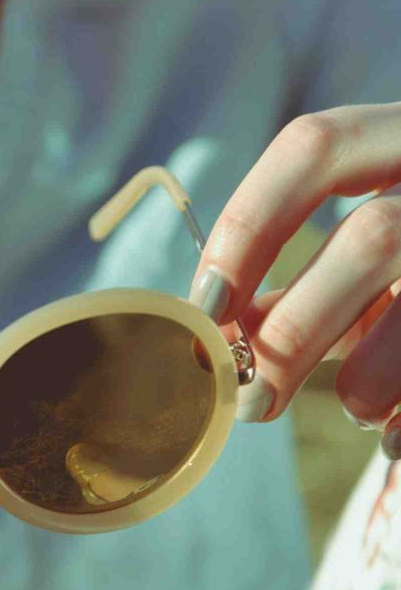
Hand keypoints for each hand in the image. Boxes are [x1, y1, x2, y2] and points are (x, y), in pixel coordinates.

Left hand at [189, 103, 400, 460]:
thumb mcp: (369, 260)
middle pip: (374, 237)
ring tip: (353, 408)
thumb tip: (218, 334)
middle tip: (250, 400)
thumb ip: (299, 286)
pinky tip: (393, 441)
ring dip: (369, 378)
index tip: (208, 307)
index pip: (313, 149)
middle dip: (296, 330)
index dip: (248, 226)